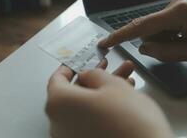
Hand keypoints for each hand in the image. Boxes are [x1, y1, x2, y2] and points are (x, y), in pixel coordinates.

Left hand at [46, 61, 172, 137]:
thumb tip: (87, 75)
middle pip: (74, 94)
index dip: (70, 67)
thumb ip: (94, 74)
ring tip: (125, 80)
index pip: (57, 80)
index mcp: (59, 104)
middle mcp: (59, 124)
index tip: (79, 62)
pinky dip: (102, 109)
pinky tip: (122, 100)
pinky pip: (90, 121)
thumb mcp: (112, 85)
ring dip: (103, 92)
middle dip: (94, 78)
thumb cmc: (130, 122)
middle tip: (107, 67)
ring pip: (85, 107)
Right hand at [99, 0, 186, 62]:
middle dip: (155, 44)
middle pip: (148, 29)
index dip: (120, 36)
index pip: (140, 26)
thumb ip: (166, 52)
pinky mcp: (180, 11)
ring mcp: (177, 8)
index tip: (104, 42)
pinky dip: (170, 38)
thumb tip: (143, 48)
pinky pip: (164, 27)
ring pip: (156, 30)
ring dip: (165, 42)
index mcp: (177, 13)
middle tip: (179, 51)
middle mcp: (174, 6)